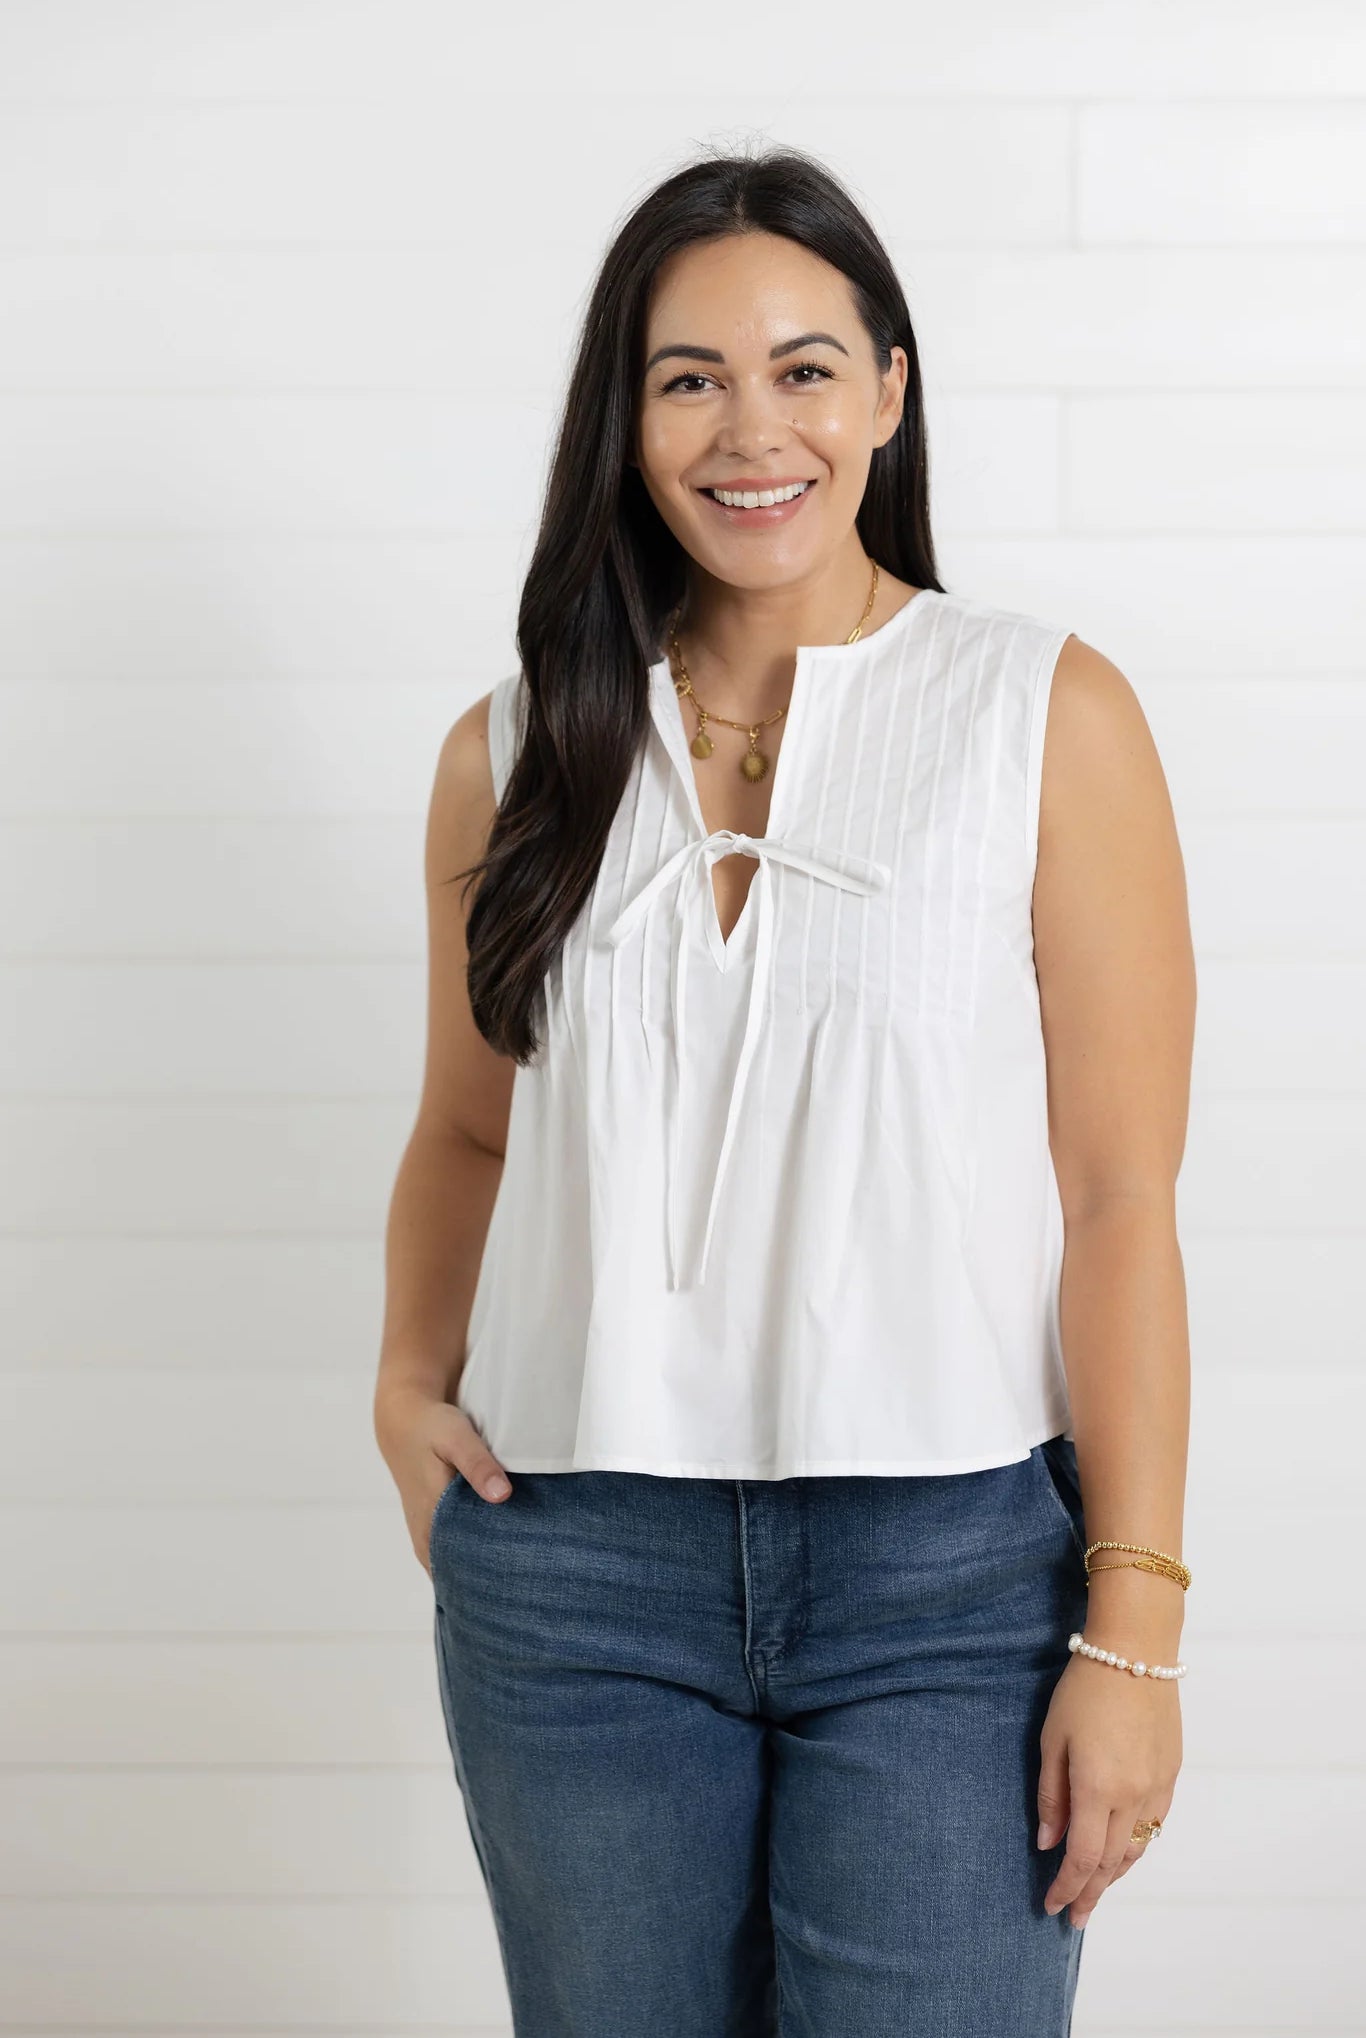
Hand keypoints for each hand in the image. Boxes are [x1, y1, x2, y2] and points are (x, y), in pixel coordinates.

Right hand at [373, 1382, 513, 1575]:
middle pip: (461, 1574)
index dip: (492, 1578)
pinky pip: (452, 1556)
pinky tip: (497, 1559)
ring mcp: (426, 1536)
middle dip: (491, 1580)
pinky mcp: (430, 1530)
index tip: (523, 1584)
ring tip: (518, 1579)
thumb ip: (478, 1465)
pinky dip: (471, 1559)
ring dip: (481, 1571)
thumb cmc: (433, 1428)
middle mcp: (426, 1535)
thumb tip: (502, 1495)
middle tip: (529, 1585)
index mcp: (432, 1519)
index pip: (463, 1568)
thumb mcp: (456, 1437)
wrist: (404, 1423)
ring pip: (455, 1567)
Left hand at [1037, 1648, 1182, 1928]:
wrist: (1136, 1652)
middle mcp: (1132, 1797)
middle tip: (1075, 1918)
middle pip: (1111, 1863)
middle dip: (1090, 1893)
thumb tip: (1048, 1842)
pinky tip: (1124, 1850)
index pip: (1082, 1858)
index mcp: (1098, 1789)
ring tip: (1095, 1890)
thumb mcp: (1053, 1739)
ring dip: (1115, 1875)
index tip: (1052, 1907)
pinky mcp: (1171, 1774)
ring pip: (1137, 1848)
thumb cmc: (1085, 1689)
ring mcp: (1157, 1787)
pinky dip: (1136, 1846)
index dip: (1066, 1887)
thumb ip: (1051, 1795)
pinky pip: (1154, 1824)